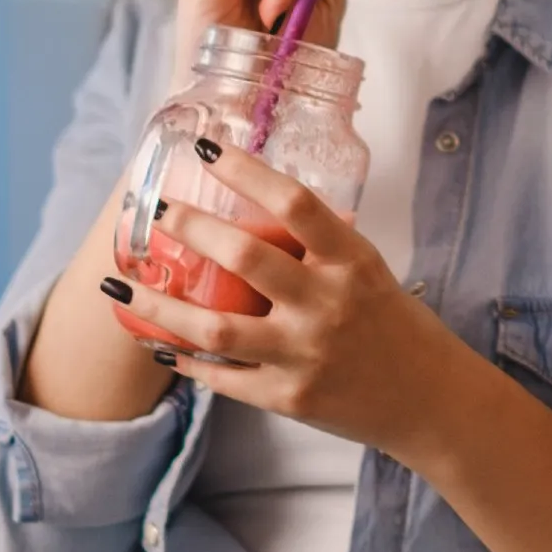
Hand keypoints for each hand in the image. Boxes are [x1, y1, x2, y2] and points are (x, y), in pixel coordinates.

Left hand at [123, 139, 463, 457]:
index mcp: (351, 262)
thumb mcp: (368, 270)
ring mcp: (306, 355)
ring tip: (122, 285)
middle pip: (245, 258)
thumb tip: (257, 201)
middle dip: (190, 229)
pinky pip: (222, 378)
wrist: (429, 401)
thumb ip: (318, 244)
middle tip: (157, 211)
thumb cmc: (394, 325)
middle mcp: (328, 305)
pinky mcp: (289, 398)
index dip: (247, 172)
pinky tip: (158, 342)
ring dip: (160, 306)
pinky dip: (185, 359)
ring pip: (215, 329)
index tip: (207, 150)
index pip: (295, 203)